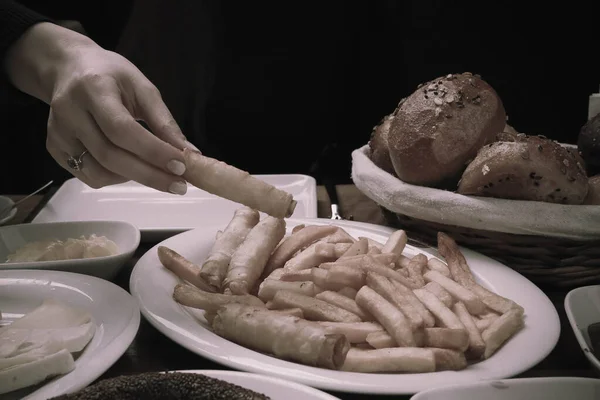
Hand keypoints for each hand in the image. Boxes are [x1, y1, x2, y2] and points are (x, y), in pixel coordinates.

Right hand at [5, 23, 196, 193]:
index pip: (122, 129)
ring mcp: (58, 133)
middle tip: (179, 186)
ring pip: (99, 172)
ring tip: (156, 173)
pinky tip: (130, 167)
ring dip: (134, 179)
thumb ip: (163, 121)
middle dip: (150, 175)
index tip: (182, 166)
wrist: (67, 68)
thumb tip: (189, 153)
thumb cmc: (111, 76)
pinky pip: (89, 176)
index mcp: (93, 90)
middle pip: (110, 156)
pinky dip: (115, 178)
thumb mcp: (142, 87)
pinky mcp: (54, 148)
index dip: (153, 151)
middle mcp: (69, 113)